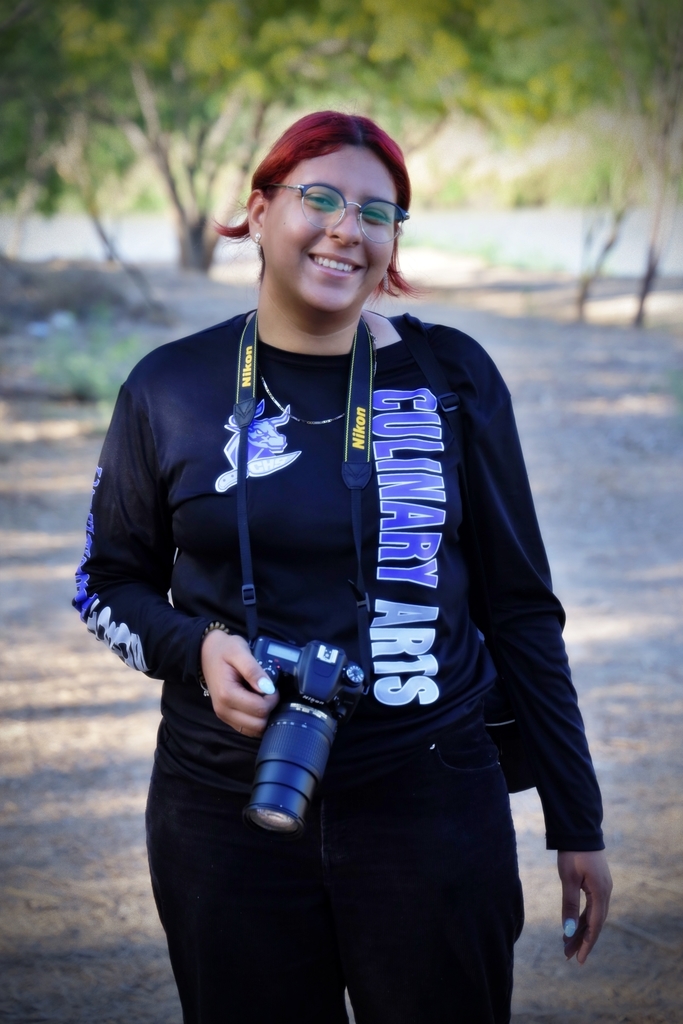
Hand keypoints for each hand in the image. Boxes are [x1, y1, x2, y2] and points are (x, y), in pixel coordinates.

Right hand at [200, 630, 278, 737]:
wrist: (206, 652)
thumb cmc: (224, 650)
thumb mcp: (239, 651)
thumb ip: (253, 670)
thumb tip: (268, 688)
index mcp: (226, 694)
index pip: (260, 709)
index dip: (272, 698)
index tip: (272, 685)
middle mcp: (223, 710)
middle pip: (258, 725)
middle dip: (269, 709)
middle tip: (268, 692)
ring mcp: (224, 716)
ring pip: (253, 731)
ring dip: (263, 716)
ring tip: (262, 697)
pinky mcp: (227, 718)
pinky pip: (247, 728)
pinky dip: (256, 719)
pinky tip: (256, 703)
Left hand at [557, 849, 612, 963]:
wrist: (580, 830)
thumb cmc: (573, 853)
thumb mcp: (568, 878)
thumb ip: (569, 904)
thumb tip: (568, 930)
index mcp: (601, 893)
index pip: (594, 926)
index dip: (587, 943)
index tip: (579, 959)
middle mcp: (606, 893)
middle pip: (595, 923)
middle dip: (582, 940)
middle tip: (568, 956)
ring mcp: (603, 888)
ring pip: (593, 916)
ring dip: (581, 930)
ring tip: (567, 944)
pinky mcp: (598, 883)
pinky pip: (592, 906)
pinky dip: (583, 918)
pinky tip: (574, 925)